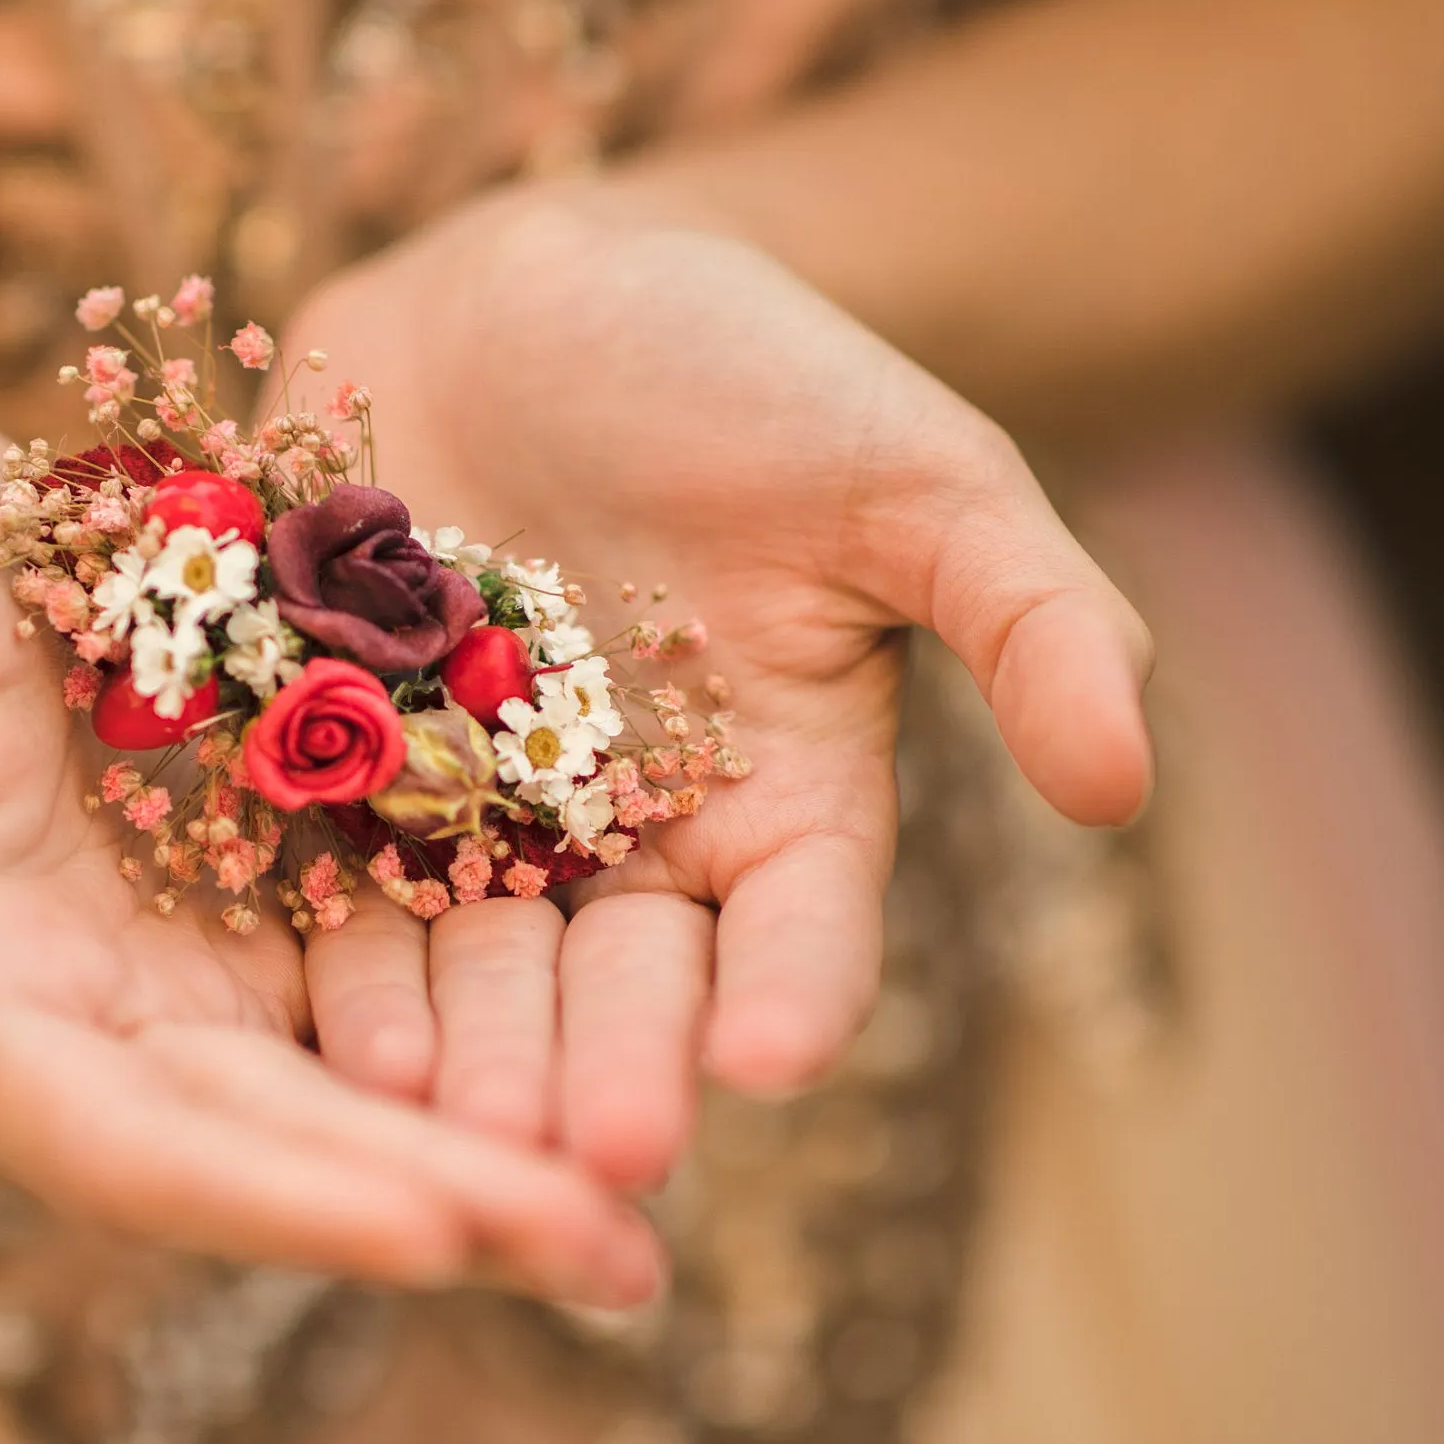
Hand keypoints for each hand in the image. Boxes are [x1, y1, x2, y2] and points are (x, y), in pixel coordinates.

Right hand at [0, 413, 661, 1304]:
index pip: (144, 1151)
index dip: (285, 1199)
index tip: (439, 1237)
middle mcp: (108, 1033)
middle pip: (288, 1147)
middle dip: (447, 1209)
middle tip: (618, 1260)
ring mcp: (202, 970)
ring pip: (368, 1086)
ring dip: (506, 1147)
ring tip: (653, 1201)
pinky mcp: (278, 890)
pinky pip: (405, 968)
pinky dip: (508, 1015)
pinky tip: (633, 1032)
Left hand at [282, 196, 1153, 1187]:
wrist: (541, 290)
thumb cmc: (757, 374)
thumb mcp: (921, 477)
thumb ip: (1030, 618)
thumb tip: (1128, 783)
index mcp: (783, 808)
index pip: (801, 931)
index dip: (790, 996)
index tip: (771, 1058)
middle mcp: (629, 848)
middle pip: (622, 986)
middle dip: (605, 1067)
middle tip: (588, 1153)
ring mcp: (474, 822)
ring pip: (471, 962)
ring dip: (459, 1048)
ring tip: (433, 1119)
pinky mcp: (337, 777)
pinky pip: (329, 877)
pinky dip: (325, 949)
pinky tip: (315, 1018)